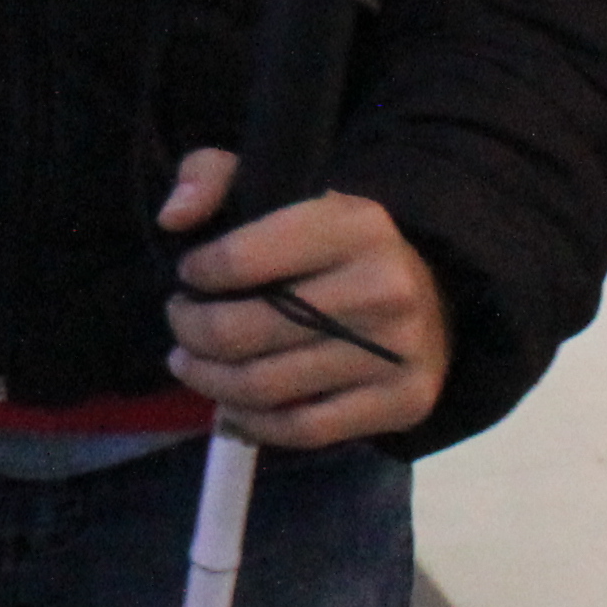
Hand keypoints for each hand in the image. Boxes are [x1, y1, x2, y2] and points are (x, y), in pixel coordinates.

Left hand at [156, 164, 446, 448]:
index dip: (195, 274)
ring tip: (190, 363)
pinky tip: (231, 404)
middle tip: (180, 325)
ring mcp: (398, 352)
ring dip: (209, 381)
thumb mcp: (278, 183)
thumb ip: (210, 176)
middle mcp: (384, 287)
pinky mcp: (405, 403)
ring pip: (266, 386)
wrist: (434, 292)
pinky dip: (253, 423)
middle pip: (244, 331)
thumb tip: (173, 218)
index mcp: (354, 224)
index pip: (238, 259)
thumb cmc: (335, 240)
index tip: (188, 277)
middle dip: (191, 332)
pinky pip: (303, 430)